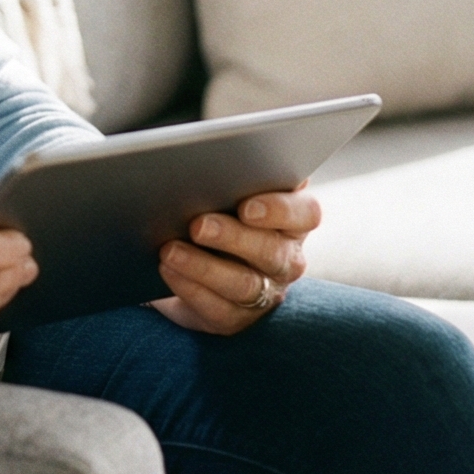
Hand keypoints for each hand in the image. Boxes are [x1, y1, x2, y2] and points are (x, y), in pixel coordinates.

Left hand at [150, 182, 319, 336]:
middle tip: (198, 225)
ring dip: (204, 266)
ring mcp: (265, 292)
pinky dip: (190, 288)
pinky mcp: (236, 318)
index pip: (306, 213)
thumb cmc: (217, 206)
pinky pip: (218, 309)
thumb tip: (212, 156)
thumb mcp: (229, 188)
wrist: (191, 254)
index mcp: (293, 219)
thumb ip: (235, 173)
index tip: (246, 206)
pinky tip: (167, 269)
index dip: (280, 210)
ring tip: (170, 250)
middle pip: (272, 251)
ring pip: (244, 284)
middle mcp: (287, 258)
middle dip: (233, 238)